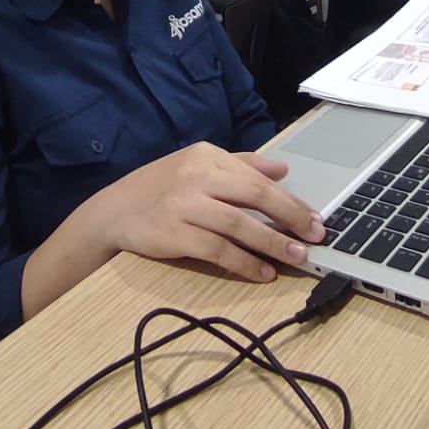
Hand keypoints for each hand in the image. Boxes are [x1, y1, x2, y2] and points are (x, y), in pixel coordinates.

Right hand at [97, 142, 325, 282]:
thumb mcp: (197, 166)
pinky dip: (244, 263)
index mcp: (207, 156)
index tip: (314, 218)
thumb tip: (282, 168)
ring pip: (239, 225)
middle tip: (314, 237)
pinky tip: (262, 272)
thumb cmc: (160, 189)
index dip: (290, 200)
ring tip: (296, 258)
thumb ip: (240, 165)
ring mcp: (184, 205)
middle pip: (254, 195)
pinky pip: (218, 250)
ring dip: (272, 244)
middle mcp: (196, 175)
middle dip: (290, 217)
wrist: (113, 211)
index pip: (258, 178)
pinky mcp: (175, 234)